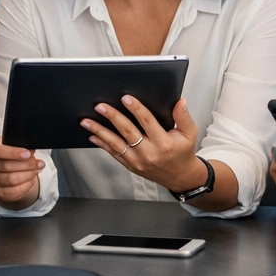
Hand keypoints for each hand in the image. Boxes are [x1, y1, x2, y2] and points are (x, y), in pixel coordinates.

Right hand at [0, 136, 44, 209]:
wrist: (4, 168)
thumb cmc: (12, 153)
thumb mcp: (14, 144)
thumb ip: (22, 145)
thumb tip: (32, 151)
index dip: (13, 152)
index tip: (28, 154)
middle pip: (6, 166)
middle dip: (27, 165)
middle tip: (39, 163)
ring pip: (11, 180)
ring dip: (28, 175)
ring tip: (37, 170)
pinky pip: (13, 192)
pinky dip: (26, 186)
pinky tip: (31, 180)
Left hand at [82, 96, 206, 192]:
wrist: (179, 177)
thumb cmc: (182, 153)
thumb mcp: (189, 133)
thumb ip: (183, 117)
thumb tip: (180, 101)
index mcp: (163, 143)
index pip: (148, 122)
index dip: (137, 109)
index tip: (126, 98)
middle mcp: (149, 153)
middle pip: (128, 132)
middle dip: (113, 117)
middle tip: (101, 106)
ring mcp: (138, 161)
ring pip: (116, 144)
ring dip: (99, 131)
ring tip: (87, 121)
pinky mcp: (131, 166)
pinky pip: (114, 154)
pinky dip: (102, 144)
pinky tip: (92, 135)